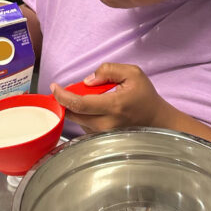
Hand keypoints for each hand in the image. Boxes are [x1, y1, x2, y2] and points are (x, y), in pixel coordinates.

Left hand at [50, 63, 171, 133]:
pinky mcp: (102, 140)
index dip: (62, 95)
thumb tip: (87, 81)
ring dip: (74, 108)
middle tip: (67, 90)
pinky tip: (91, 108)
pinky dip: (82, 115)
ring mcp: (104, 135)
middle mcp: (106, 124)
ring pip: (77, 121)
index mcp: (113, 106)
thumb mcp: (132, 73)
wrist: (156, 120)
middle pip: (73, 114)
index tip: (54, 87)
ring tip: (85, 98)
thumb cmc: (145, 96)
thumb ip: (108, 70)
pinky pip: (84, 126)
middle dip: (65, 101)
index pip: (79, 104)